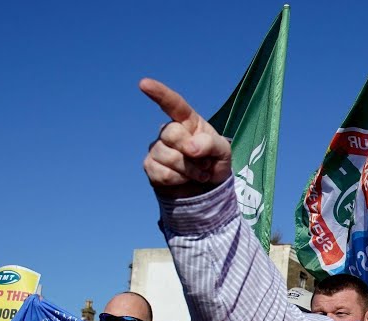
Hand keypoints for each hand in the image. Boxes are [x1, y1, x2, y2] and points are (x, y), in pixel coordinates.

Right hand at [140, 78, 231, 198]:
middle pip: (172, 134)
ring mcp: (157, 149)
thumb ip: (210, 143)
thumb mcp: (223, 151)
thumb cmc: (214, 162)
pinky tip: (185, 180)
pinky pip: (164, 174)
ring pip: (168, 157)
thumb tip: (189, 148)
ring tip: (198, 173)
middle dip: (193, 153)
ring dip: (190, 171)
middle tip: (205, 162)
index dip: (159, 93)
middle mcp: (168, 132)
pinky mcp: (150, 167)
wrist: (207, 188)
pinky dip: (180, 180)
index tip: (144, 83)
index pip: (173, 104)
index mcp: (187, 121)